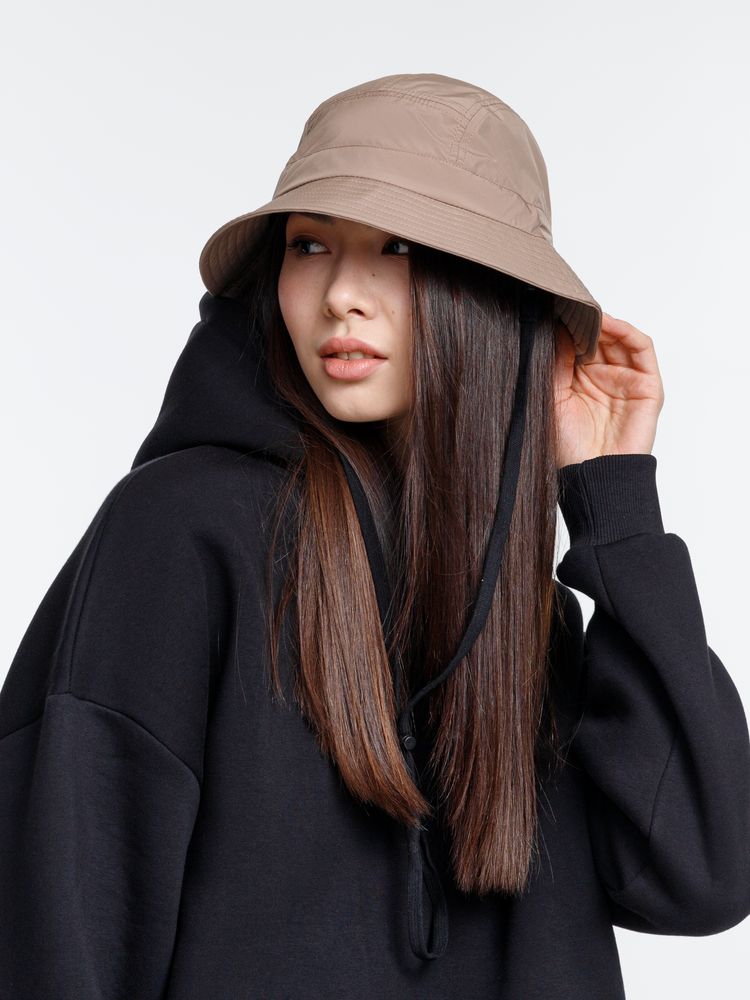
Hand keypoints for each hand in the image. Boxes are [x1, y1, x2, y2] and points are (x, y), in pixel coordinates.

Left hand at [553, 312, 664, 468]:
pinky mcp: (647, 385)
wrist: (593, 476)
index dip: (567, 328)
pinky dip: (627, 332)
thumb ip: (556, 364)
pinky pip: (642, 349)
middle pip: (599, 339)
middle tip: (567, 306)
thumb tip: (555, 329)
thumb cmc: (570, 448)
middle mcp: (604, 378)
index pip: (577, 345)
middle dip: (584, 322)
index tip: (551, 310)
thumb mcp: (554, 398)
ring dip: (604, 323)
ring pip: (620, 339)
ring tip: (585, 313)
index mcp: (580, 382)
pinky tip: (607, 324)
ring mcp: (627, 381)